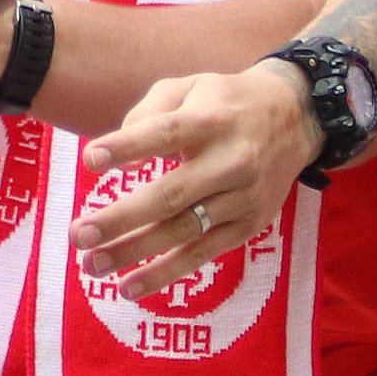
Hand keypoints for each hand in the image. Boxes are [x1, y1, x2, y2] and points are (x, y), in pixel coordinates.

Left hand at [71, 64, 319, 296]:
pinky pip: (203, 254)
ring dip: (135, 252)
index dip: (128, 146)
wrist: (297, 118)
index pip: (166, 133)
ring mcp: (243, 198)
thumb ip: (148, 114)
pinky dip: (165, 273)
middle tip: (78, 234)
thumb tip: (119, 161)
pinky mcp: (249, 226)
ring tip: (92, 265)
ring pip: (184, 231)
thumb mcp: (189, 88)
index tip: (90, 161)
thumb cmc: (224, 103)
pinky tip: (129, 287)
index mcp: (212, 121)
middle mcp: (232, 161)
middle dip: (121, 218)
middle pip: (171, 194)